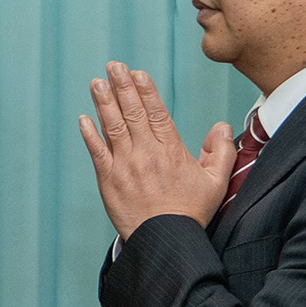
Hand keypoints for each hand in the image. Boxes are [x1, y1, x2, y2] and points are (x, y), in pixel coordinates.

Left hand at [79, 62, 235, 239]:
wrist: (165, 240)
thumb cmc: (190, 213)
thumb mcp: (216, 182)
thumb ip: (221, 152)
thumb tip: (221, 126)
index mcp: (172, 151)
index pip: (157, 113)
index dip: (146, 91)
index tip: (137, 73)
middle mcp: (147, 153)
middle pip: (133, 113)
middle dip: (122, 87)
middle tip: (113, 66)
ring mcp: (125, 166)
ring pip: (113, 127)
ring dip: (103, 102)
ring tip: (97, 83)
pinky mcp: (108, 180)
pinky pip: (97, 152)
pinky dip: (89, 134)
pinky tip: (83, 118)